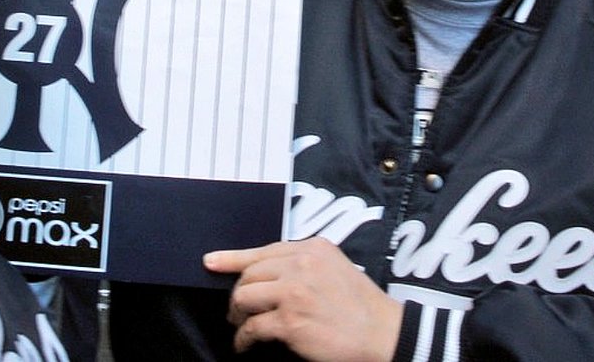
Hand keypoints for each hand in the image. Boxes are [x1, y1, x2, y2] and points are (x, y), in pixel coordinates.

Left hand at [204, 237, 402, 360]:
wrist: (382, 333)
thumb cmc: (361, 306)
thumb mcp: (335, 267)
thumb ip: (305, 262)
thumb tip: (270, 271)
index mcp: (312, 248)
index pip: (263, 250)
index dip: (232, 258)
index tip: (212, 262)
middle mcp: (301, 265)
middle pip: (249, 274)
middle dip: (238, 294)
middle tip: (237, 310)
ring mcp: (294, 293)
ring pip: (244, 298)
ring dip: (238, 315)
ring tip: (241, 326)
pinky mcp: (290, 322)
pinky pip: (252, 328)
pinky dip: (244, 339)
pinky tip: (246, 345)